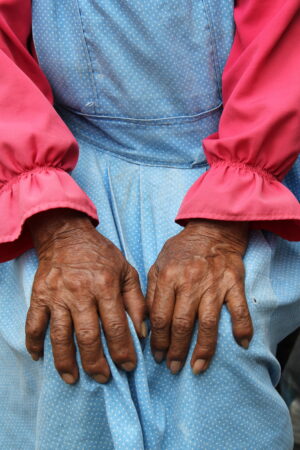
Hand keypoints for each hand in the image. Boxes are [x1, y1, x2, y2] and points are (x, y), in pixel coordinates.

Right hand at [26, 209, 145, 383]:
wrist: (67, 235)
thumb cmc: (100, 253)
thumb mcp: (126, 270)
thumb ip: (137, 301)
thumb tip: (143, 332)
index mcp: (105, 286)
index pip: (116, 326)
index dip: (123, 350)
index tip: (128, 367)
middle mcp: (80, 293)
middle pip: (87, 337)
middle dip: (96, 363)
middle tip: (103, 378)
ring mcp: (57, 296)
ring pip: (60, 336)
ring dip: (66, 361)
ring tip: (73, 379)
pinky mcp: (39, 296)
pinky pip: (34, 324)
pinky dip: (34, 343)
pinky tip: (39, 358)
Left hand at [146, 219, 252, 374]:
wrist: (212, 230)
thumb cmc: (182, 250)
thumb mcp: (158, 264)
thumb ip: (152, 292)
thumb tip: (148, 323)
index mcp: (168, 277)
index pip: (161, 317)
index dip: (158, 341)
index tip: (156, 356)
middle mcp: (190, 282)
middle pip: (181, 324)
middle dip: (176, 350)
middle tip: (172, 367)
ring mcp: (214, 284)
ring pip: (208, 323)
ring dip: (203, 349)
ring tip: (197, 367)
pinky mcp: (234, 283)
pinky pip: (239, 309)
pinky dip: (242, 327)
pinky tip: (242, 344)